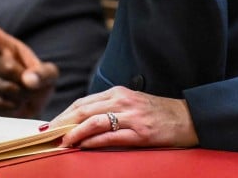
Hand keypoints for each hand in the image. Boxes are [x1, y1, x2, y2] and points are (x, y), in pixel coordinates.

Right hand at [0, 13, 57, 118]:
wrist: (29, 104)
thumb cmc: (39, 83)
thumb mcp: (50, 75)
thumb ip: (44, 74)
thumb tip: (28, 80)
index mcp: (7, 46)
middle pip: (6, 67)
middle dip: (24, 82)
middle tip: (31, 89)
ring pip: (1, 87)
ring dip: (18, 96)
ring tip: (23, 97)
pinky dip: (9, 107)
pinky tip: (13, 105)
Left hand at [49, 86, 197, 148]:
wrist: (189, 118)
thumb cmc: (159, 113)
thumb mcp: (132, 104)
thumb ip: (109, 109)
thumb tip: (82, 122)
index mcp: (118, 93)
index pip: (83, 102)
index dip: (64, 114)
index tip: (50, 125)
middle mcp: (123, 101)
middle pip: (84, 109)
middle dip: (63, 122)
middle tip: (48, 134)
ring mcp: (132, 116)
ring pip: (94, 121)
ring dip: (74, 132)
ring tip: (62, 141)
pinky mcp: (141, 133)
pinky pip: (112, 136)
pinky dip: (94, 141)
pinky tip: (83, 146)